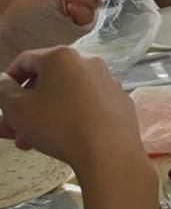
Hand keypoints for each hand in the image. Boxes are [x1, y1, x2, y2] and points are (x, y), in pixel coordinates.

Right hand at [0, 47, 144, 173]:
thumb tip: (4, 81)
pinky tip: (62, 139)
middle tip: (11, 130)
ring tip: (30, 142)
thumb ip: (2, 89)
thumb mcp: (16, 108)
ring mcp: (109, 82)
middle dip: (24, 106)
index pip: (25, 60)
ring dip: (44, 115)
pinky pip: (88, 105)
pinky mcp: (120, 101)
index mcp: (62, 56)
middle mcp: (89, 62)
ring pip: (67, 95)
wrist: (109, 151)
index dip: (8, 80)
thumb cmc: (58, 125)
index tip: (1, 100)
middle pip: (47, 81)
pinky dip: (71, 117)